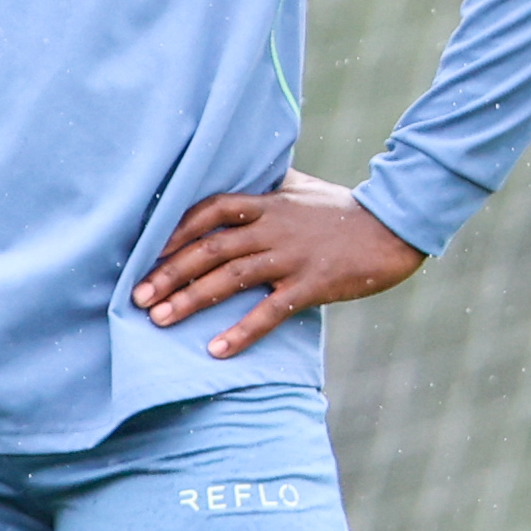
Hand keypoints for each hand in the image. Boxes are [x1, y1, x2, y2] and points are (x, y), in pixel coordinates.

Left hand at [137, 169, 427, 358]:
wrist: (393, 228)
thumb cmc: (343, 210)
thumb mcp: (302, 188)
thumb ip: (266, 187)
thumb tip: (238, 181)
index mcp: (267, 203)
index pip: (209, 210)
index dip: (174, 230)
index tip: (145, 252)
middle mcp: (272, 228)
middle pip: (210, 249)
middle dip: (169, 272)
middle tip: (137, 297)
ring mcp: (291, 257)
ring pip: (230, 279)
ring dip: (190, 300)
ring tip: (160, 320)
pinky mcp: (312, 285)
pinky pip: (270, 311)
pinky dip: (241, 332)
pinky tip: (216, 350)